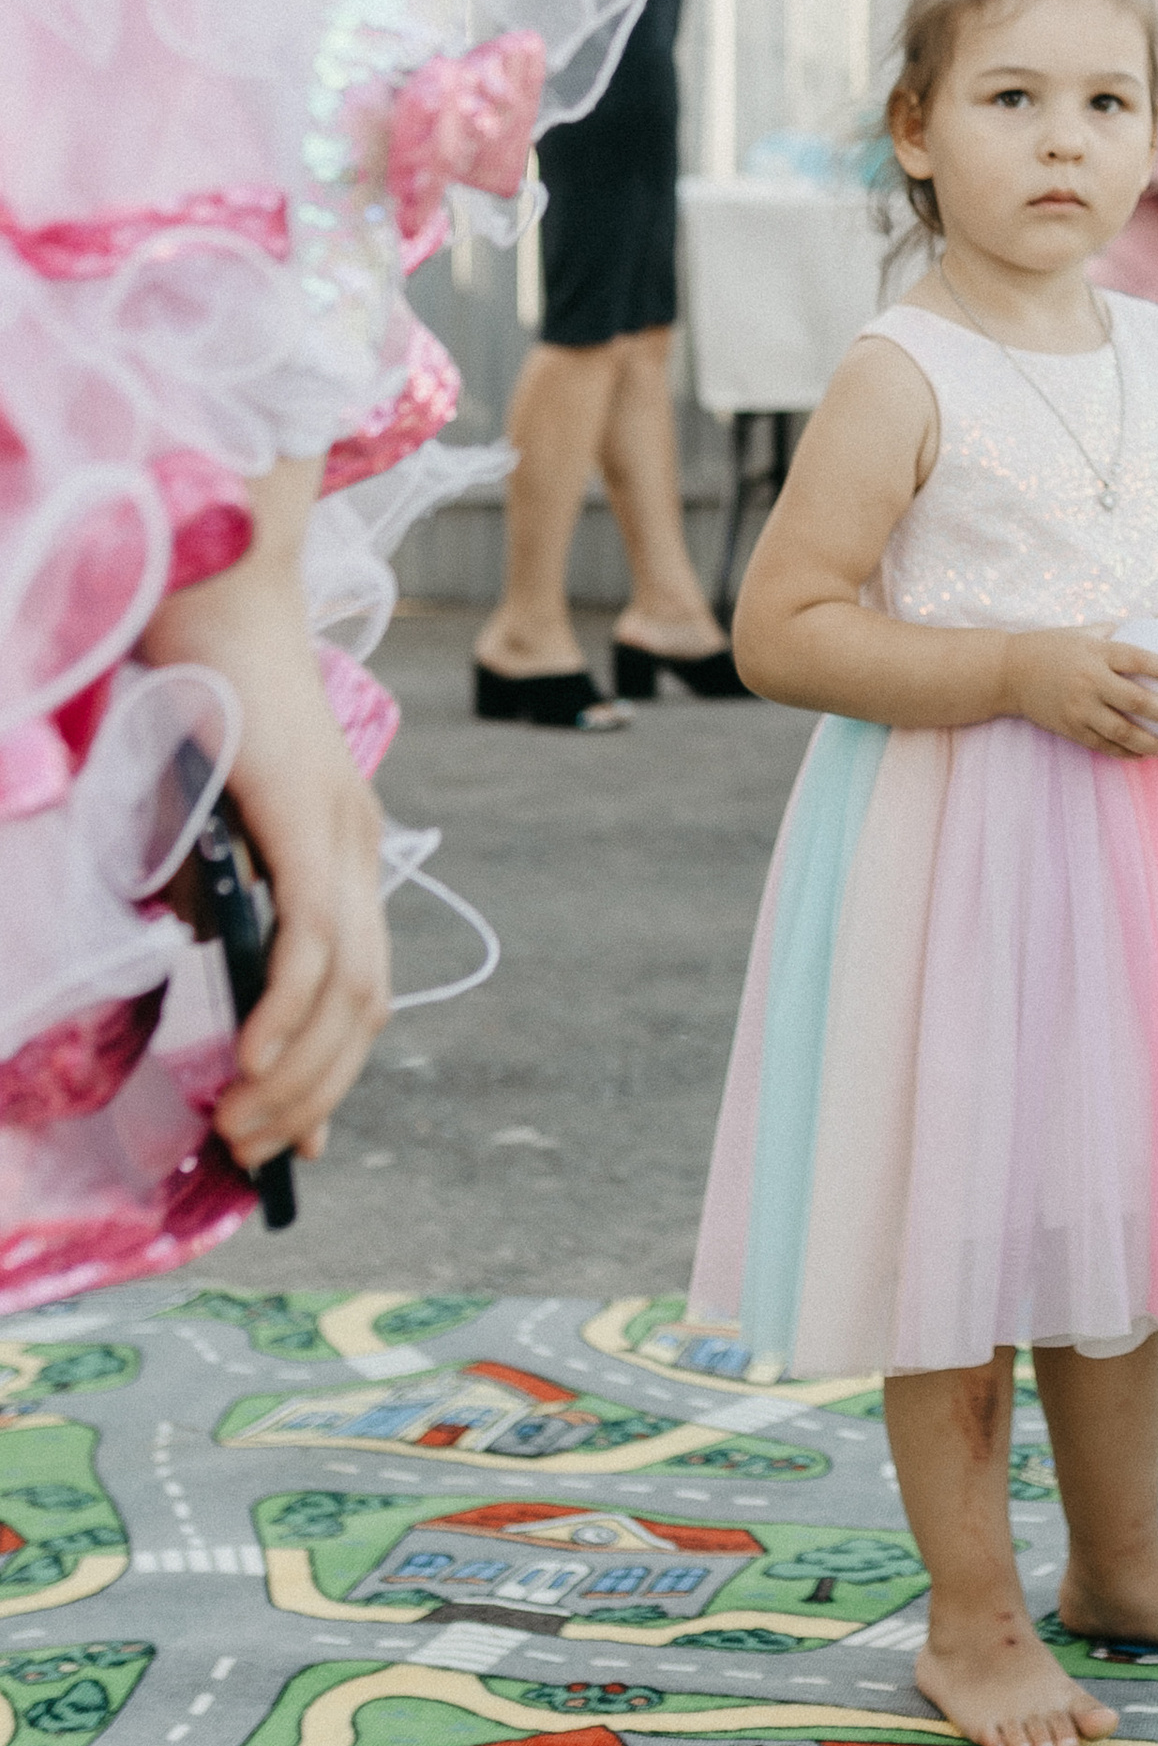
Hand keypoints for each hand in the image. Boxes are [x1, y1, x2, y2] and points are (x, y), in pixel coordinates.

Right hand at [219, 730, 391, 1169]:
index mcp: (345, 852)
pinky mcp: (309, 818)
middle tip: (249, 1150)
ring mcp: (343, 833)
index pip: (362, 986)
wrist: (217, 594)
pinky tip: (249, 1063)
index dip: (334, 1072)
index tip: (294, 1144)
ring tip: (238, 1126)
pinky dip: (287, 1012)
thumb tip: (220, 1000)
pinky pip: (314, 939)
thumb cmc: (203, 704)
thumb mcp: (212, 829)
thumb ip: (225, 905)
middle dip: (313, 1095)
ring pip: (348, 988)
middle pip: (366, 1005)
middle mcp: (359, 848)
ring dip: (298, 1074)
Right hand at [1003, 625, 1157, 757]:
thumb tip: (1151, 626)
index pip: (1136, 658)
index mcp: (1096, 653)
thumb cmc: (1052, 646)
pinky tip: (1140, 754)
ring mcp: (1079, 708)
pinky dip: (1124, 752)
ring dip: (1148, 741)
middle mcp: (1089, 681)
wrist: (1010, 672)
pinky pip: (1102, 745)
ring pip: (1121, 731)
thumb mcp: (1083, 633)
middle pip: (1135, 699)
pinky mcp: (1070, 728)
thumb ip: (1114, 633)